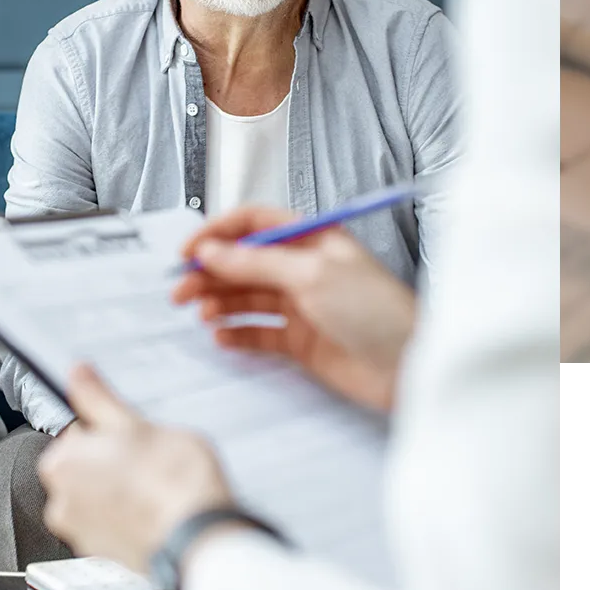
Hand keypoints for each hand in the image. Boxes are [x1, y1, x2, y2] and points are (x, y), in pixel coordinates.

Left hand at [37, 364, 233, 573]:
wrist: (199, 537)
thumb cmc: (171, 480)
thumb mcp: (135, 422)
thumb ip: (98, 399)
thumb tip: (77, 374)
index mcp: (61, 464)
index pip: (76, 431)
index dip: (109, 429)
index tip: (131, 432)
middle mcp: (61, 503)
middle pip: (85, 466)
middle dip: (112, 459)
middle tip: (147, 455)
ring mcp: (82, 534)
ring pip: (99, 495)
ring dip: (120, 487)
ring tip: (156, 482)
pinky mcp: (104, 555)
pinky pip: (111, 522)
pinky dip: (128, 514)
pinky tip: (156, 506)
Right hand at [171, 206, 417, 413]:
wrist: (408, 367)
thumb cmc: (376, 311)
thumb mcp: (312, 274)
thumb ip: (257, 262)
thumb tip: (212, 250)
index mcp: (312, 237)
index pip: (255, 223)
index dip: (219, 234)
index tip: (189, 252)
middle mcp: (304, 267)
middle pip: (245, 261)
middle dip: (211, 272)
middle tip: (181, 290)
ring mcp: (302, 304)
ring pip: (248, 297)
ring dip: (219, 302)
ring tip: (200, 313)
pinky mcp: (302, 341)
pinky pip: (259, 332)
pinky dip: (237, 333)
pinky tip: (222, 336)